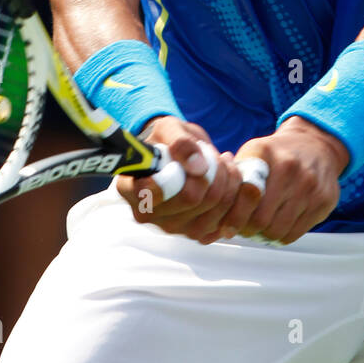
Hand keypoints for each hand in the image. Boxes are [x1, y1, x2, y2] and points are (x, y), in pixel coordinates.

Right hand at [115, 116, 244, 244]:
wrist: (178, 156)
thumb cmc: (167, 140)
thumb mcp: (169, 129)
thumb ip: (181, 142)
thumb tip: (198, 167)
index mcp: (130, 188)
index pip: (151, 192)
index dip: (178, 174)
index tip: (192, 158)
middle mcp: (147, 214)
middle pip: (191, 199)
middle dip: (212, 172)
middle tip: (215, 155)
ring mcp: (170, 227)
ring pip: (211, 212)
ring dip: (227, 184)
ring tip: (224, 163)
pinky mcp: (193, 233)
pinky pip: (223, 222)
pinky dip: (233, 199)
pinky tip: (228, 181)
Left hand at [218, 118, 349, 244]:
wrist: (316, 145)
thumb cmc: (276, 155)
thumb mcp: (253, 153)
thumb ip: (234, 177)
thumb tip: (214, 211)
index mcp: (265, 153)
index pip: (245, 195)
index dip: (233, 216)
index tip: (226, 227)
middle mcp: (289, 168)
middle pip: (261, 219)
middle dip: (247, 230)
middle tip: (243, 230)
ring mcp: (310, 185)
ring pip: (278, 230)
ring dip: (263, 236)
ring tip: (258, 230)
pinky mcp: (325, 201)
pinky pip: (295, 233)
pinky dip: (281, 237)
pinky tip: (276, 227)